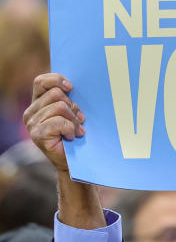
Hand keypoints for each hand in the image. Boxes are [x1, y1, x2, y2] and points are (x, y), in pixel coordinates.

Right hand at [23, 73, 105, 228]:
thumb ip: (70, 98)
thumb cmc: (78, 134)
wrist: (77, 161)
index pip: (41, 81)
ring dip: (74, 120)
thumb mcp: (74, 112)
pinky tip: (73, 136)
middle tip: (79, 120)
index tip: (72, 88)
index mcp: (38, 103)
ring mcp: (32, 124)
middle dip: (73, 107)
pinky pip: (58, 122)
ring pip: (59, 107)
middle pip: (56, 94)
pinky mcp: (37, 135)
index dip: (57, 80)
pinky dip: (70, 128)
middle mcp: (31, 112)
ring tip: (77, 130)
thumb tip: (78, 84)